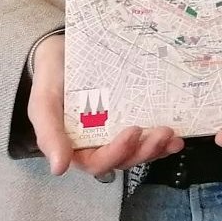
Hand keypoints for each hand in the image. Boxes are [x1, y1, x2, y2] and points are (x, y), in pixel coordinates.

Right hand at [27, 33, 182, 176]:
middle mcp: (98, 143)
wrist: (62, 51)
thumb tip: (59, 169)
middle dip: (144, 151)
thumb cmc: (51, 79)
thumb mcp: (43, 104)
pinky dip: (163, 140)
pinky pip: (147, 135)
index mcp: (76, 146)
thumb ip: (49, 135)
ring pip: (139, 151)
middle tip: (162, 133)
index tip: (132, 131)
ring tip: (171, 135)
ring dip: (157, 148)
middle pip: (124, 159)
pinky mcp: (131, 116)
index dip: (116, 153)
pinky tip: (178, 136)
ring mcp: (116, 131)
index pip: (97, 162)